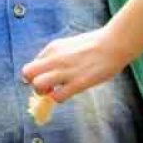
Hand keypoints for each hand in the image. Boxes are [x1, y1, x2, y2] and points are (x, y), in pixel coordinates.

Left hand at [20, 26, 136, 103]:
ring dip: (44, 93)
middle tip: (47, 87)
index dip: (36, 75)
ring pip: (38, 85)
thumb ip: (56, 56)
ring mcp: (65, 71)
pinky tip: (69, 93)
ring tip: (56, 92)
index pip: (31, 65)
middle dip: (34, 84)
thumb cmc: (95, 44)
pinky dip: (59, 98)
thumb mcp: (69, 45)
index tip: (46, 78)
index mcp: (52, 48)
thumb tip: (48, 70)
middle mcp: (55, 59)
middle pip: (27, 73)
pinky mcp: (78, 82)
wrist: (114, 43)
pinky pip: (58, 97)